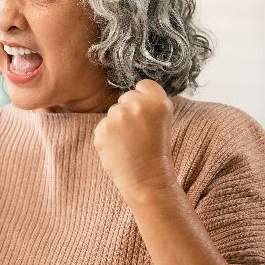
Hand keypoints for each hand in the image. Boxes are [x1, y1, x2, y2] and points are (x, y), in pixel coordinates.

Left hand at [93, 79, 177, 198]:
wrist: (147, 179)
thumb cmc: (155, 151)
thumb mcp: (163, 121)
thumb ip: (149, 103)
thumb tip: (130, 94)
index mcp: (158, 101)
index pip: (144, 85)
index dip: (143, 98)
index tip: (145, 114)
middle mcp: (137, 105)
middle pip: (125, 98)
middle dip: (129, 112)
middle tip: (138, 133)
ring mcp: (118, 116)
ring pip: (112, 113)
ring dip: (117, 125)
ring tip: (129, 143)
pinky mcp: (102, 129)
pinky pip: (102, 127)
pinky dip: (107, 137)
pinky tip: (119, 149)